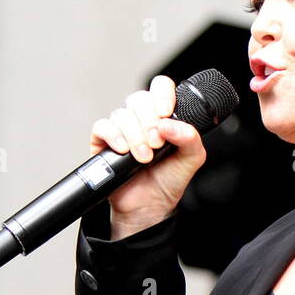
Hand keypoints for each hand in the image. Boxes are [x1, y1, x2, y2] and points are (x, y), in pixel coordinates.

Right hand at [88, 74, 205, 237]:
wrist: (149, 207)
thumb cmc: (168, 180)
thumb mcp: (191, 159)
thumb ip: (191, 138)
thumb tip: (170, 125)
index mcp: (162, 116)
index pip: (160, 87)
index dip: (162, 94)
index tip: (166, 113)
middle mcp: (141, 118)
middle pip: (139, 99)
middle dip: (149, 122)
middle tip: (157, 144)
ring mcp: (121, 128)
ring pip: (122, 114)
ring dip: (135, 136)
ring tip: (144, 157)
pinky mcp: (103, 141)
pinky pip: (102, 126)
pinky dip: (114, 136)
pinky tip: (123, 150)